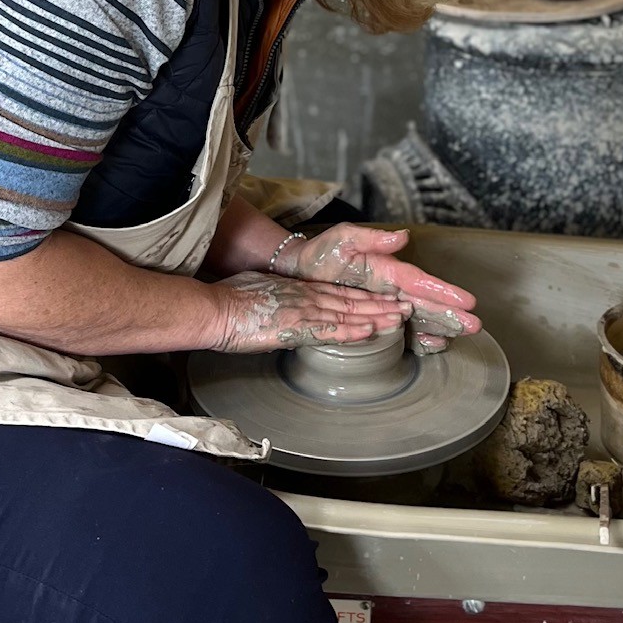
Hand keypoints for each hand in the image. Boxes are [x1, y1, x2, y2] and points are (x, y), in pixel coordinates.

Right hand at [210, 271, 411, 353]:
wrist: (216, 309)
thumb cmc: (231, 302)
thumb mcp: (261, 292)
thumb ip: (279, 298)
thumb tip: (284, 306)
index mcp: (299, 290)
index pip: (339, 293)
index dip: (364, 296)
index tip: (384, 298)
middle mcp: (307, 297)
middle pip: (351, 301)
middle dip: (380, 304)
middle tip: (406, 306)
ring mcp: (304, 311)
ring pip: (348, 313)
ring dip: (376, 316)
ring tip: (400, 318)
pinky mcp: (297, 326)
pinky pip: (331, 330)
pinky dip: (352, 331)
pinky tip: (371, 332)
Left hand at [276, 224, 480, 354]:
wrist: (298, 271)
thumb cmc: (322, 253)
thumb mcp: (344, 237)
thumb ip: (372, 238)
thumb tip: (402, 235)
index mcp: (386, 270)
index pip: (419, 281)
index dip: (443, 290)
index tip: (467, 300)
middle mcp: (390, 289)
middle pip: (425, 303)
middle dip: (450, 313)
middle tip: (474, 325)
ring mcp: (384, 305)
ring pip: (418, 319)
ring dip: (438, 328)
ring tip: (457, 337)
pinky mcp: (373, 319)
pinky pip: (399, 332)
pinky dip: (417, 339)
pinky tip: (431, 345)